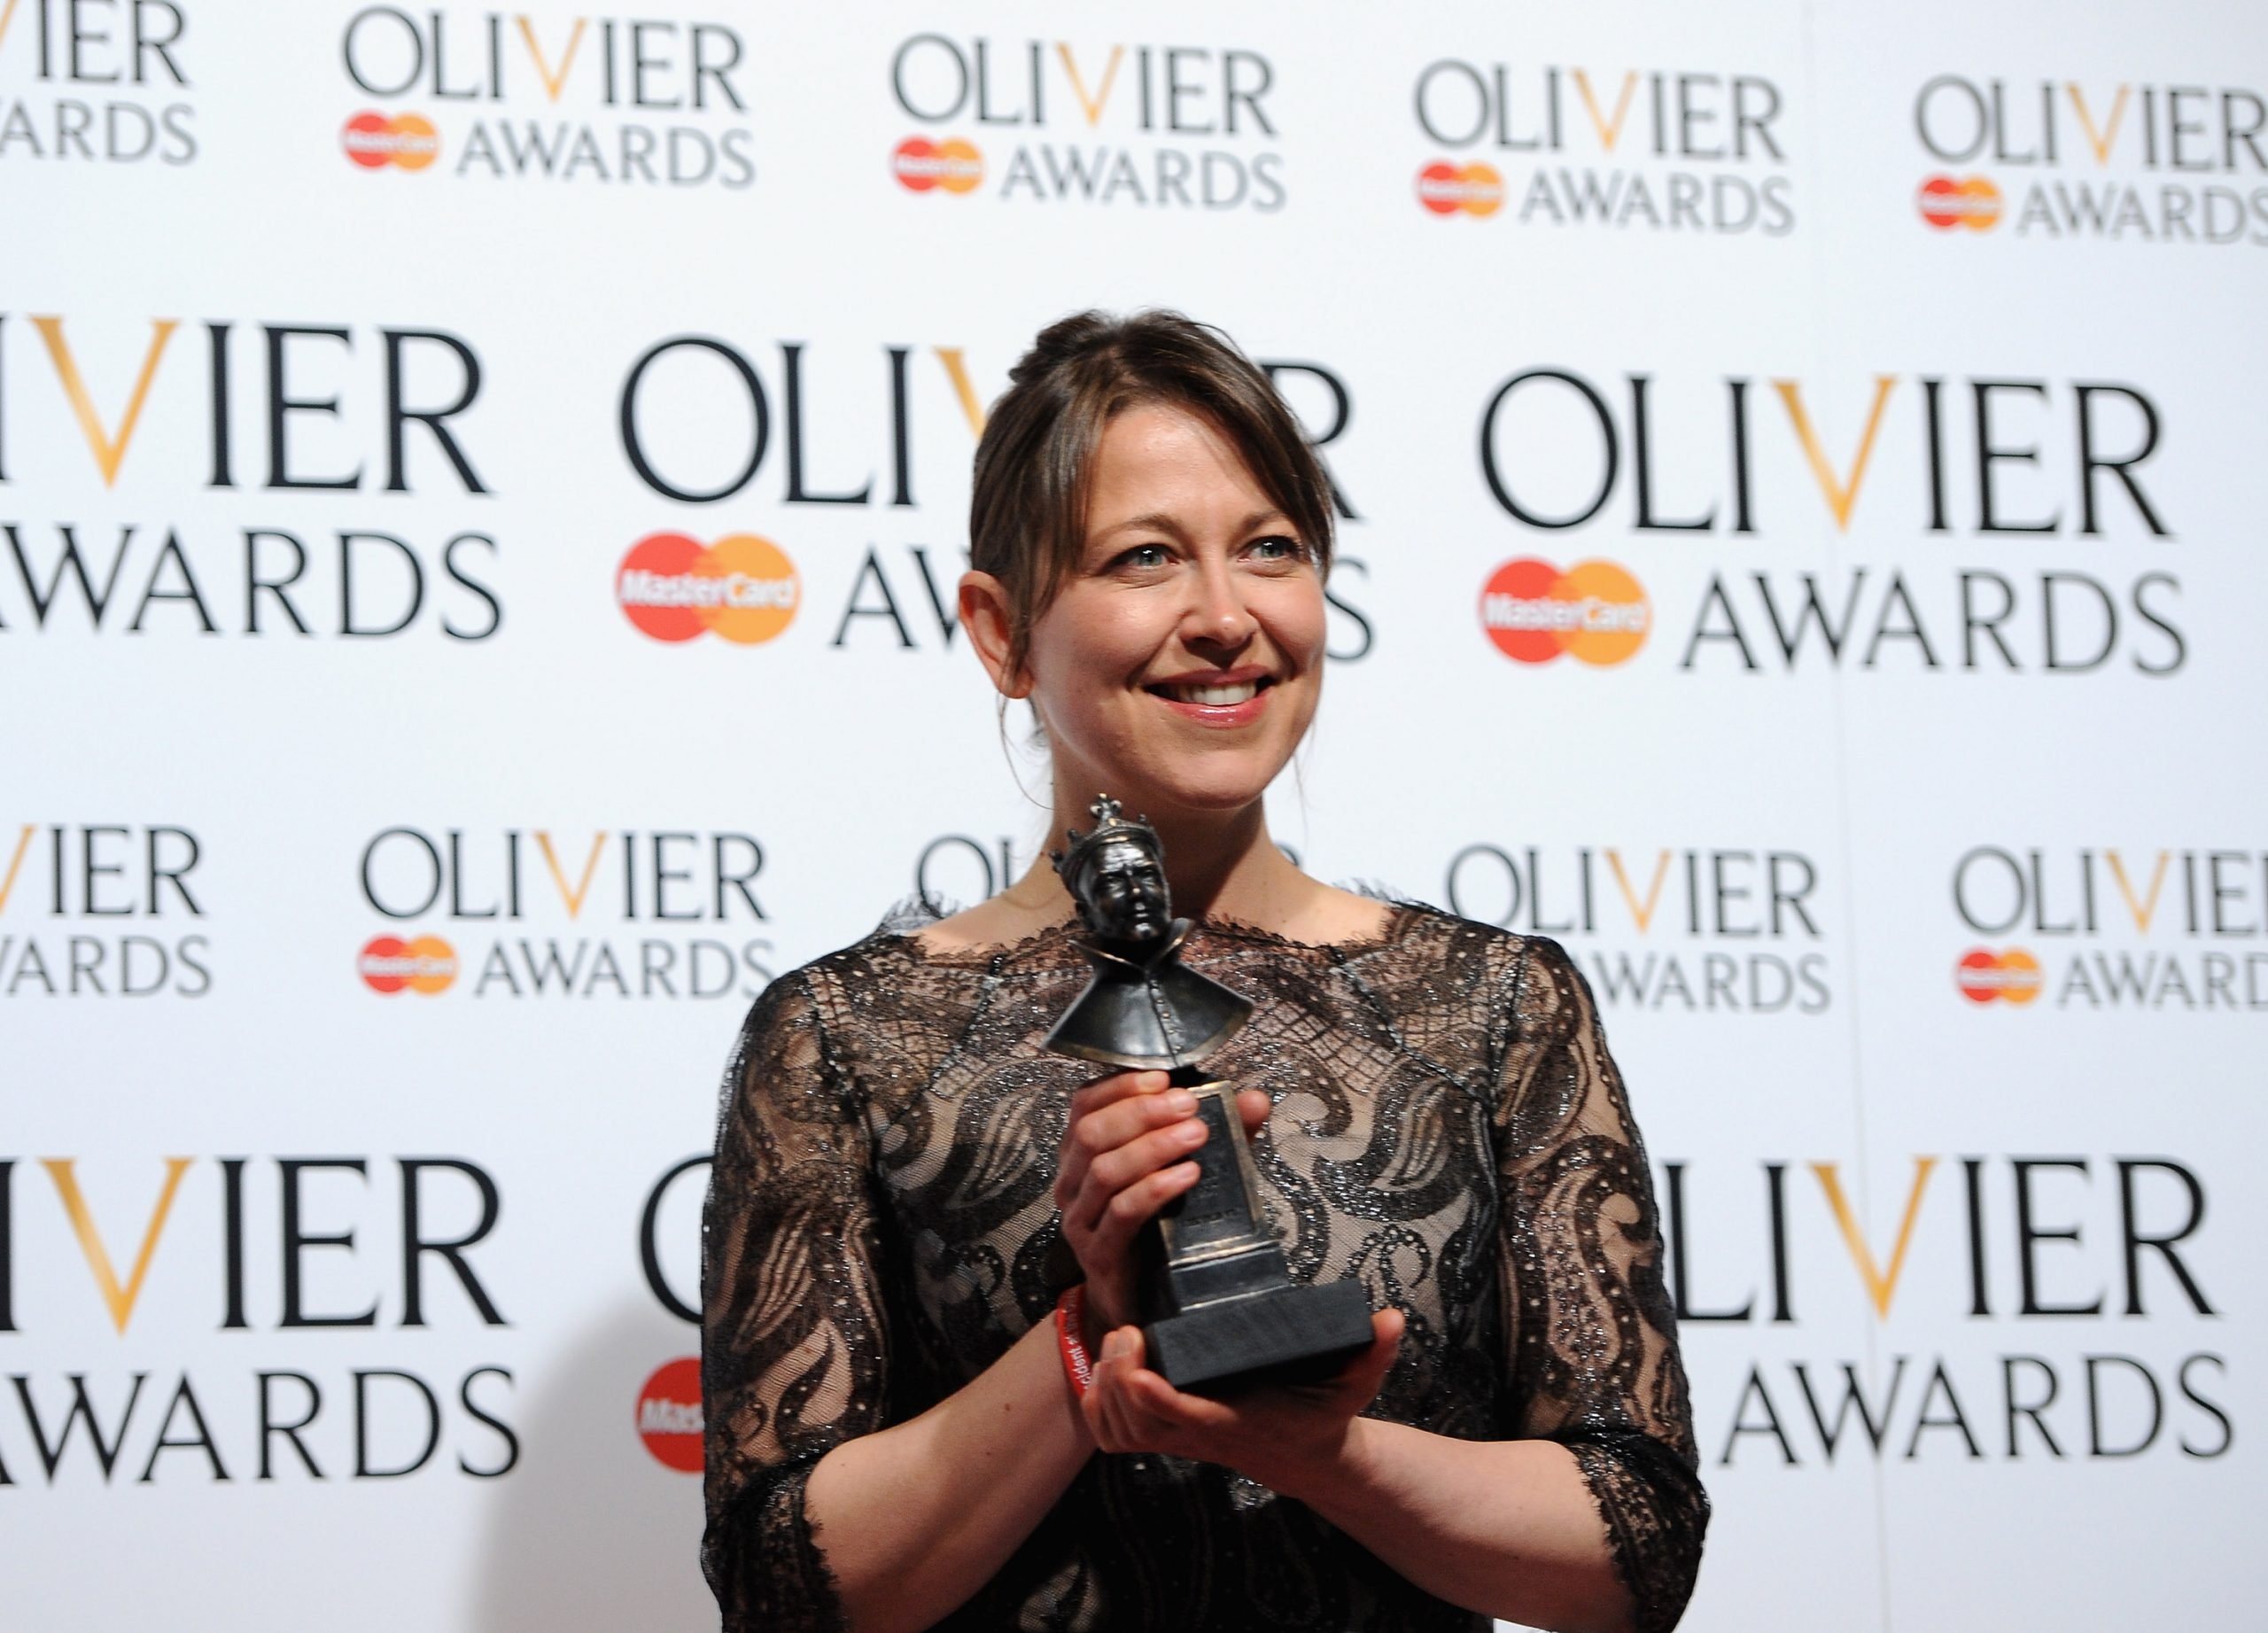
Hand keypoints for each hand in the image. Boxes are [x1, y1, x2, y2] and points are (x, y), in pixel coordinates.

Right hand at [1054, 1071, 1269, 1332]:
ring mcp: (1080, 1219)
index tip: (1164, 1078)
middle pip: (1091, 1132)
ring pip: (1104, 1170)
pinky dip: (1154, 1189)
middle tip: (1189, 1107)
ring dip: (1152, 1146)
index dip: (1120, 1086)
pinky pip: (1121, 1213)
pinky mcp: (1098, 1253)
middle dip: (1142, 1113)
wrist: (1142, 1296)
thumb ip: (1221, 1132)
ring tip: (1196, 1136)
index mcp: (1083, 1152)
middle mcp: (1072, 1181)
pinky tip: (1186, 1176)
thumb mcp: (1190, 1167)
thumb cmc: (1160, 1224)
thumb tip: (1255, 1100)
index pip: (1086, 1104)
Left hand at [1082, 1308, 1406, 1496]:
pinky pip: (1114, 1437)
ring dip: (1106, 1391)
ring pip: (1120, 1433)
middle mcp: (1201, 1434)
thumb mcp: (1355, 1384)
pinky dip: (1099, 1408)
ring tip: (1116, 1342)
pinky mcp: (1169, 1435)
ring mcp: (1180, 1439)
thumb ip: (1373, 1352)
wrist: (1311, 1460)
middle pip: (1137, 1424)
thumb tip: (1389, 1319)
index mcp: (1237, 1421)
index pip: (1184, 1414)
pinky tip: (1104, 1370)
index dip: (1152, 1390)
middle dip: (1120, 1379)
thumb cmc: (1326, 1415)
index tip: (1137, 1347)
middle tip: (1126, 1330)